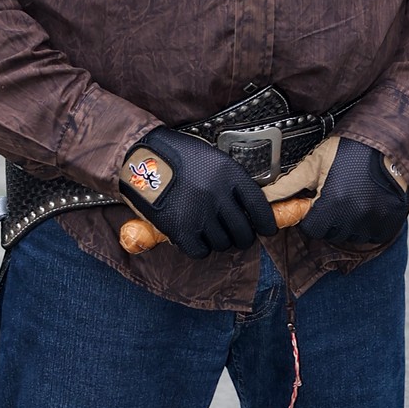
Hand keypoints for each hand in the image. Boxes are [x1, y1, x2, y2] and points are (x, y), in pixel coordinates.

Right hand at [118, 127, 276, 257]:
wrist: (140, 158)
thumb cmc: (178, 156)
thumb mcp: (212, 158)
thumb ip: (232, 181)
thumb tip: (250, 208)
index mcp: (230, 174)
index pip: (259, 206)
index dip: (267, 222)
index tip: (268, 230)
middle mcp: (218, 195)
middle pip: (243, 232)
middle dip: (243, 237)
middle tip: (238, 236)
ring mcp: (199, 214)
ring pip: (223, 244)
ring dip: (220, 241)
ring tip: (211, 231)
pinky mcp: (180, 230)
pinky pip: (200, 251)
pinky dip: (200, 248)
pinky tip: (195, 237)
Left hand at [297, 137, 408, 246]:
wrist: (387, 142)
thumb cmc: (348, 149)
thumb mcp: (313, 164)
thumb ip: (287, 185)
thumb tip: (262, 198)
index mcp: (332, 204)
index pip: (312, 228)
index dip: (311, 214)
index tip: (318, 201)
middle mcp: (354, 217)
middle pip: (332, 233)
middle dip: (330, 218)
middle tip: (336, 195)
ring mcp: (374, 221)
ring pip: (353, 236)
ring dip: (350, 223)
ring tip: (353, 198)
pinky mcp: (391, 222)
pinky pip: (374, 235)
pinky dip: (369, 225)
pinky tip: (368, 204)